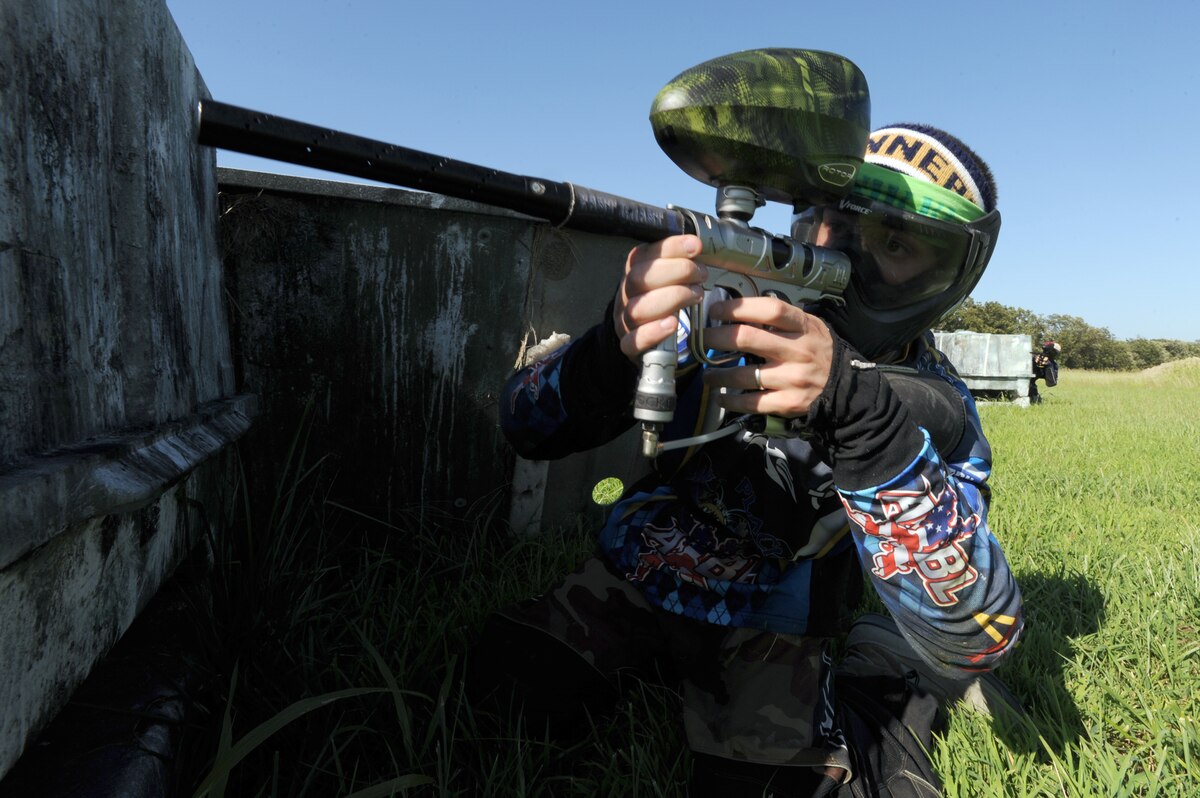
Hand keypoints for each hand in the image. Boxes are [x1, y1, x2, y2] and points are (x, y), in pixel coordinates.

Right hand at [612, 235, 707, 361]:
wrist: (642, 334)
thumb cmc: (661, 300)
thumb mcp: (668, 277)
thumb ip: (679, 261)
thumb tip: (698, 245)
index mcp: (633, 271)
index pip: (644, 254)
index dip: (670, 248)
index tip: (695, 246)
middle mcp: (625, 294)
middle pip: (638, 279)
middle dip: (676, 272)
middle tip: (701, 274)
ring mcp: (624, 320)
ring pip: (637, 308)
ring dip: (671, 299)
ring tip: (696, 295)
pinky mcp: (628, 345)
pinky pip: (634, 340)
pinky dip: (654, 331)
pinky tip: (672, 324)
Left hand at [699, 297, 833, 417]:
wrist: (844, 387)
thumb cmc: (818, 351)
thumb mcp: (809, 327)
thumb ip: (780, 319)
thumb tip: (738, 310)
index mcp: (803, 327)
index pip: (769, 310)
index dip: (738, 308)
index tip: (716, 311)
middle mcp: (798, 351)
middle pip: (748, 339)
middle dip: (716, 338)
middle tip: (702, 340)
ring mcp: (793, 379)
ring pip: (743, 375)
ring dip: (717, 374)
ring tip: (707, 374)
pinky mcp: (788, 403)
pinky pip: (751, 403)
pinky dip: (730, 400)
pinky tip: (721, 396)